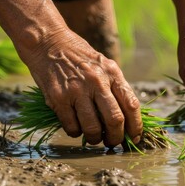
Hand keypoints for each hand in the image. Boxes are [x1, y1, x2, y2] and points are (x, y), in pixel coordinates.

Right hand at [23, 29, 142, 146]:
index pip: (132, 105)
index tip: (134, 137)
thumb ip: (115, 87)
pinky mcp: (58, 98)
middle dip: (116, 138)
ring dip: (95, 139)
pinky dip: (76, 133)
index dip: (136, 126)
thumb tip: (128, 119)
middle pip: (115, 120)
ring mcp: (77, 90)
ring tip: (94, 137)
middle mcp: (97, 81)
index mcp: (112, 73)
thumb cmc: (79, 57)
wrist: (48, 42)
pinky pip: (72, 127)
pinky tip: (76, 127)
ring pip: (93, 128)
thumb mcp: (103, 65)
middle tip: (113, 143)